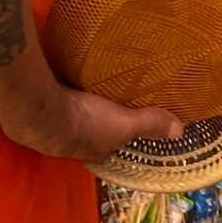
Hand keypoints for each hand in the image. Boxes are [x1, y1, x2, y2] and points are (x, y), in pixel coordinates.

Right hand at [12, 87, 183, 162]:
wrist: (41, 110)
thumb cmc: (86, 123)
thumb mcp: (123, 124)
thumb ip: (149, 124)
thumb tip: (180, 131)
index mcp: (96, 149)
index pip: (113, 144)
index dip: (123, 134)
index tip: (132, 116)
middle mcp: (75, 142)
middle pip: (94, 128)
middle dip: (104, 114)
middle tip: (116, 95)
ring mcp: (58, 123)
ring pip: (78, 113)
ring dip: (86, 101)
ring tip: (98, 81)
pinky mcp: (46, 104)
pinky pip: (64, 95)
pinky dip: (71, 87)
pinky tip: (75, 72)